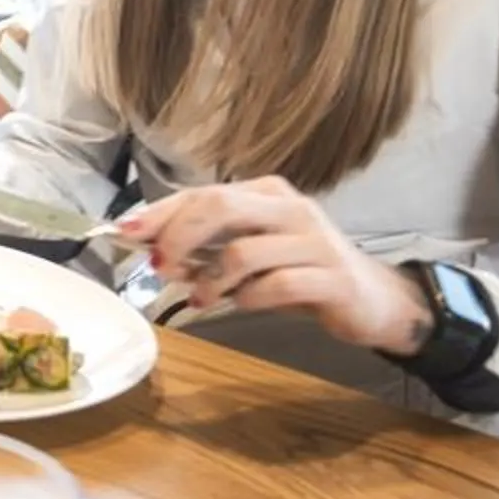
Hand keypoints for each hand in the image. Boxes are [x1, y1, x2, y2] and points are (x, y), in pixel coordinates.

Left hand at [116, 178, 430, 353]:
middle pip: (219, 206)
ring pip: (243, 250)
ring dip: (211, 280)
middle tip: (161, 267)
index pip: (202, 194)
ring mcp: (315, 241)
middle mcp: (291, 208)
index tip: (126, 232)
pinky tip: (241, 304)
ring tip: (203, 299)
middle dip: (178, 236)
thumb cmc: (300, 272)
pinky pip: (276, 285)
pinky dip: (248, 298)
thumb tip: (148, 245)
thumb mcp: (250, 252)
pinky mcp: (332, 278)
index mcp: (267, 194)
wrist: (372, 299)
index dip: (160, 213)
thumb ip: (206, 245)